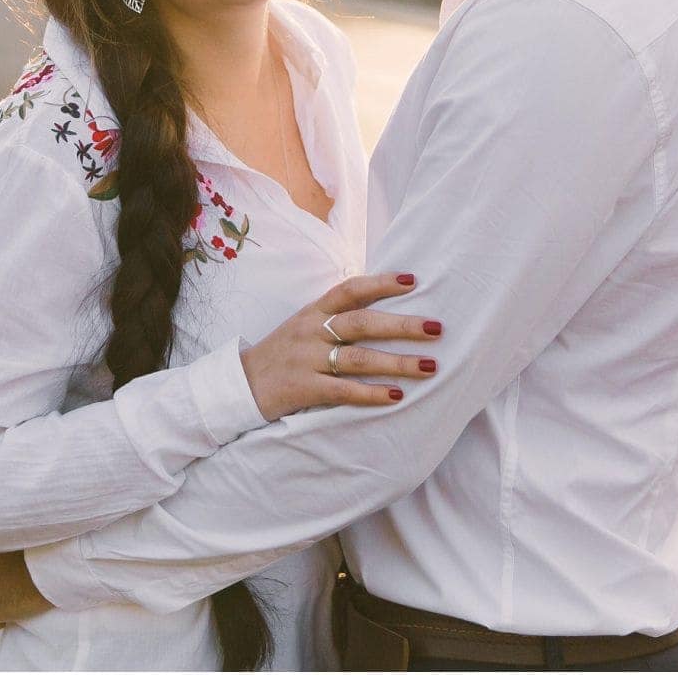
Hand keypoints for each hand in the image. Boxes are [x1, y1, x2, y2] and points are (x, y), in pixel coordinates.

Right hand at [239, 271, 442, 419]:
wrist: (241, 385)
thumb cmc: (282, 354)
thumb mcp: (303, 326)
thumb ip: (335, 317)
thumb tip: (381, 309)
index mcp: (313, 312)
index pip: (350, 290)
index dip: (381, 283)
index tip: (413, 281)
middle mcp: (311, 331)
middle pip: (362, 323)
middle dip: (402, 325)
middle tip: (437, 327)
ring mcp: (307, 360)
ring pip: (359, 358)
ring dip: (397, 363)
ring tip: (430, 366)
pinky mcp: (304, 389)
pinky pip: (344, 391)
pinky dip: (371, 394)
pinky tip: (396, 396)